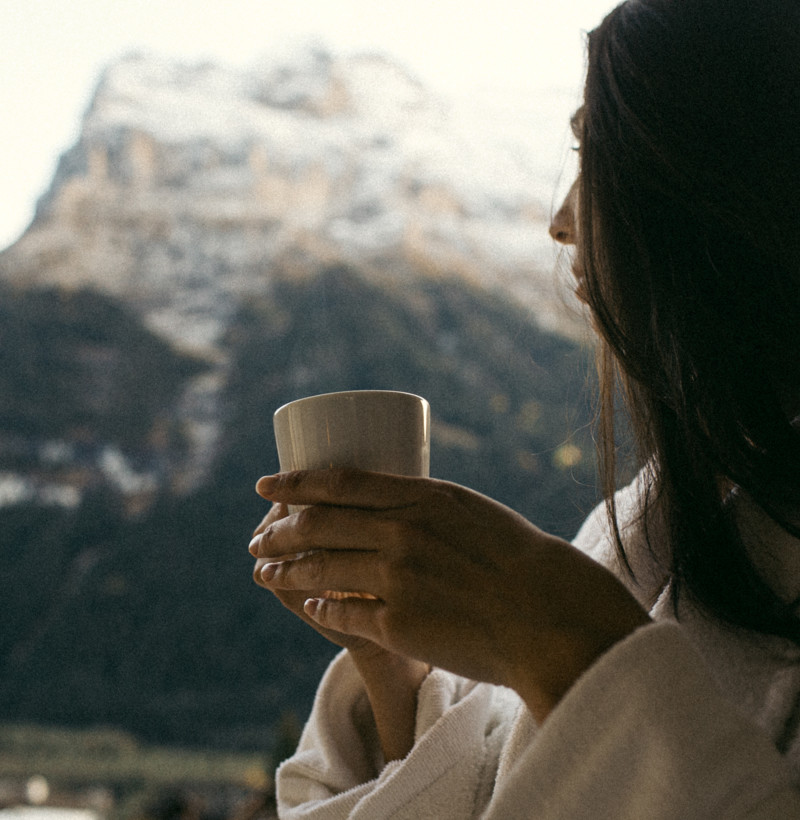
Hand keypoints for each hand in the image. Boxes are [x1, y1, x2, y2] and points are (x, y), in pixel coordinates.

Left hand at [251, 469, 649, 721]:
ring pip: (320, 568)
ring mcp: (397, 579)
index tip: (265, 484)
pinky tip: (308, 603)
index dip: (294, 482)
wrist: (549, 613)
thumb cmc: (517, 557)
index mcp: (422, 497)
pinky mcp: (398, 624)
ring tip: (264, 569)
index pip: (339, 483)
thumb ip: (423, 505)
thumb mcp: (469, 510)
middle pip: (318, 525)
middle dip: (278, 529)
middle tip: (258, 535)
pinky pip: (343, 612)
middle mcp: (403, 533)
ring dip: (283, 568)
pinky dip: (319, 605)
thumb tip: (381, 505)